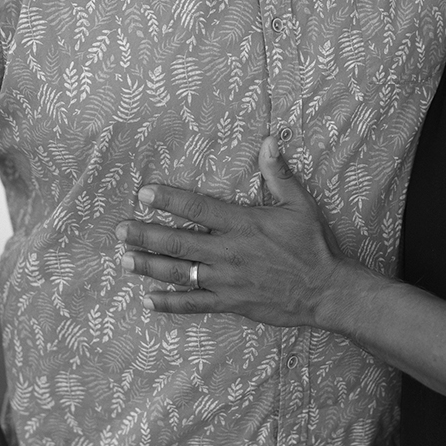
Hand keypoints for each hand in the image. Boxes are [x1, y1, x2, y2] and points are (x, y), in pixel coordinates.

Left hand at [116, 137, 346, 327]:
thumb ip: (278, 174)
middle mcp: (228, 252)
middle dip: (145, 235)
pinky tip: (149, 301)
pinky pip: (194, 304)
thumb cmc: (312, 245)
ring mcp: (227, 280)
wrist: (325, 290)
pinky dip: (170, 304)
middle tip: (119, 230)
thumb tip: (268, 140)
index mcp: (242, 224)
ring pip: (180, 273)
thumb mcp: (300, 204)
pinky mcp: (230, 302)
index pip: (197, 208)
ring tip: (124, 260)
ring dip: (149, 266)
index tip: (144, 193)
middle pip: (178, 242)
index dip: (168, 200)